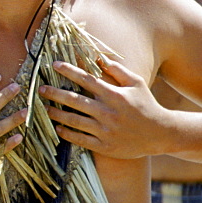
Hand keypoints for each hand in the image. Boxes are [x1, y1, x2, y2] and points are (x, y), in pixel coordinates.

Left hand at [41, 57, 167, 158]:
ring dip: (56, 113)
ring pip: (74, 120)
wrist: (161, 134)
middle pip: (75, 100)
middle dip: (55, 93)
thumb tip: (98, 57)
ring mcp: (105, 130)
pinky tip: (57, 127)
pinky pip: (80, 139)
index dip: (69, 71)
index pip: (87, 80)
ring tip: (44, 108)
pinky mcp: (104, 146)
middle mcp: (108, 112)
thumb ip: (117, 70)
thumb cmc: (146, 105)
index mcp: (114, 95)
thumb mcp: (136, 84)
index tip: (54, 65)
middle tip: (40, 89)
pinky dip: (66, 133)